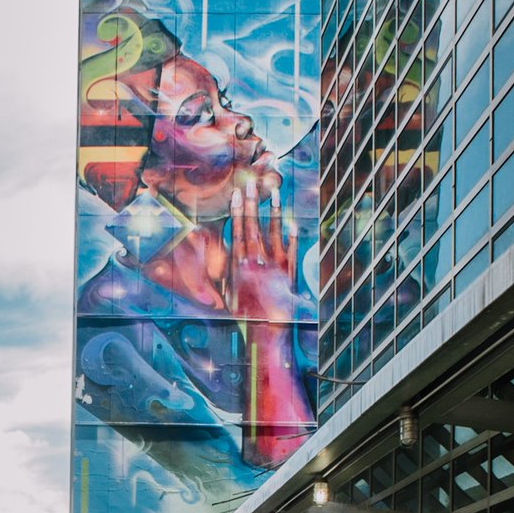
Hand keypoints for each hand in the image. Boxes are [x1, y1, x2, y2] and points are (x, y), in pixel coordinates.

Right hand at [228, 180, 301, 321]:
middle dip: (252, 203)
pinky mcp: (289, 271)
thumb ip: (226, 270)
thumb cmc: (244, 313)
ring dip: (273, 211)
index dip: (237, 211)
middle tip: (252, 183)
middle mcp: (256, 260)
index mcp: (240, 264)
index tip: (237, 194)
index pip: (238, 231)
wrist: (265, 329)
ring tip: (275, 193)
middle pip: (253, 226)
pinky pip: (291, 248)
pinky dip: (292, 235)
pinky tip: (293, 222)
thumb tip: (220, 254)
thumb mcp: (229, 291)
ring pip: (273, 232)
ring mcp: (274, 264)